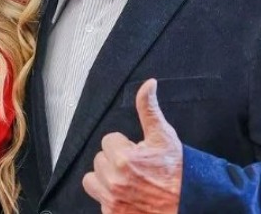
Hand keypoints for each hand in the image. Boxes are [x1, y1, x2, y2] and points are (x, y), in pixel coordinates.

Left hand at [82, 79, 181, 213]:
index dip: (124, 145)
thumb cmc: (179, 172)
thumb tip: (148, 84)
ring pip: (92, 179)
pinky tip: (128, 196)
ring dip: (105, 178)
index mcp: (124, 159)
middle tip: (137, 168)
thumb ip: (148, 108)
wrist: (193, 205)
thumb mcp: (164, 136)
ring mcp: (112, 200)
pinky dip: (109, 198)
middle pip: (100, 160)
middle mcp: (115, 180)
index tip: (138, 153)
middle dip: (115, 161)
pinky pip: (98, 200)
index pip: (108, 141)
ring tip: (127, 180)